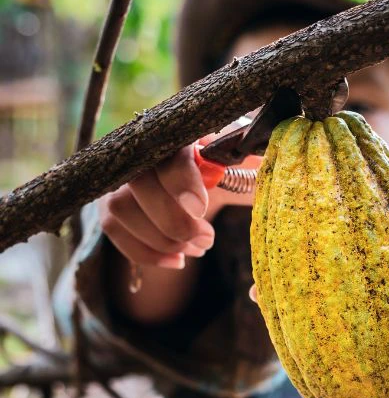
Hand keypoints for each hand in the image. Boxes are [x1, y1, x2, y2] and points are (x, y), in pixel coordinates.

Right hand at [100, 136, 260, 267]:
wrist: (202, 177)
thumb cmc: (228, 166)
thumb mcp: (244, 161)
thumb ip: (253, 161)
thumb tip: (270, 161)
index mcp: (179, 136)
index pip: (169, 152)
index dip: (181, 180)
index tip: (200, 208)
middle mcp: (142, 153)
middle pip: (140, 185)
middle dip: (174, 222)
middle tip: (207, 240)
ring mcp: (121, 179)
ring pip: (122, 209)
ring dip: (162, 239)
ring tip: (197, 248)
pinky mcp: (110, 204)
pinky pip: (114, 231)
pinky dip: (146, 252)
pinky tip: (177, 261)